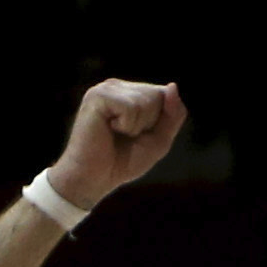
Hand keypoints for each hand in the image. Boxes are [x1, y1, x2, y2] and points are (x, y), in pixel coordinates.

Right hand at [45, 79, 185, 208]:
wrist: (93, 180)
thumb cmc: (123, 162)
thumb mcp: (159, 140)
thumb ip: (173, 114)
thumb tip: (172, 86)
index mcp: (129, 92)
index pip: (164, 94)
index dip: (158, 122)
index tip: (136, 136)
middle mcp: (117, 86)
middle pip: (158, 95)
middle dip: (149, 124)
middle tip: (124, 137)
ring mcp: (106, 89)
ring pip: (146, 101)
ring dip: (137, 126)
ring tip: (115, 134)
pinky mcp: (98, 96)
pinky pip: (131, 107)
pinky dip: (126, 126)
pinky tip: (108, 130)